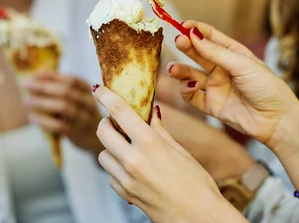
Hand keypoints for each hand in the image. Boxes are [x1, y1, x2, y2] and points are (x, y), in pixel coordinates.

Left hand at [25, 71, 102, 155]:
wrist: (96, 140)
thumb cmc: (81, 114)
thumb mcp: (77, 100)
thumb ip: (61, 88)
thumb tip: (37, 76)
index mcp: (88, 92)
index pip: (71, 80)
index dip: (53, 76)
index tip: (36, 74)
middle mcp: (88, 104)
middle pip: (66, 92)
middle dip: (44, 87)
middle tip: (26, 84)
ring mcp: (83, 119)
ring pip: (63, 107)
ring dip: (42, 102)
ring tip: (26, 100)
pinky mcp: (76, 134)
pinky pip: (59, 125)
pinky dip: (44, 120)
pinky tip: (32, 117)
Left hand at [93, 86, 245, 222]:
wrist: (199, 218)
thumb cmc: (197, 185)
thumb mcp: (180, 150)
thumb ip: (160, 129)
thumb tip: (151, 111)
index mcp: (149, 144)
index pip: (119, 111)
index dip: (106, 96)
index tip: (99, 89)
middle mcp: (133, 160)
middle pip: (103, 132)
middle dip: (107, 123)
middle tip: (117, 122)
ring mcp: (126, 180)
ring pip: (102, 155)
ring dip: (110, 147)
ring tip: (128, 148)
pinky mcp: (124, 195)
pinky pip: (110, 175)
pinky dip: (116, 168)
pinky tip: (133, 168)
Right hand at [168, 21, 298, 157]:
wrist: (277, 121)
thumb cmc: (268, 88)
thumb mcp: (243, 65)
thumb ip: (216, 52)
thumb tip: (194, 35)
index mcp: (234, 54)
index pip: (211, 37)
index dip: (196, 30)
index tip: (183, 25)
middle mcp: (223, 69)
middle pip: (199, 54)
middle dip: (187, 47)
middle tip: (177, 41)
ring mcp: (216, 87)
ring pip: (191, 75)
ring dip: (180, 70)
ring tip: (173, 69)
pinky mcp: (211, 105)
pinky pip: (192, 96)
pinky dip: (186, 90)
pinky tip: (189, 86)